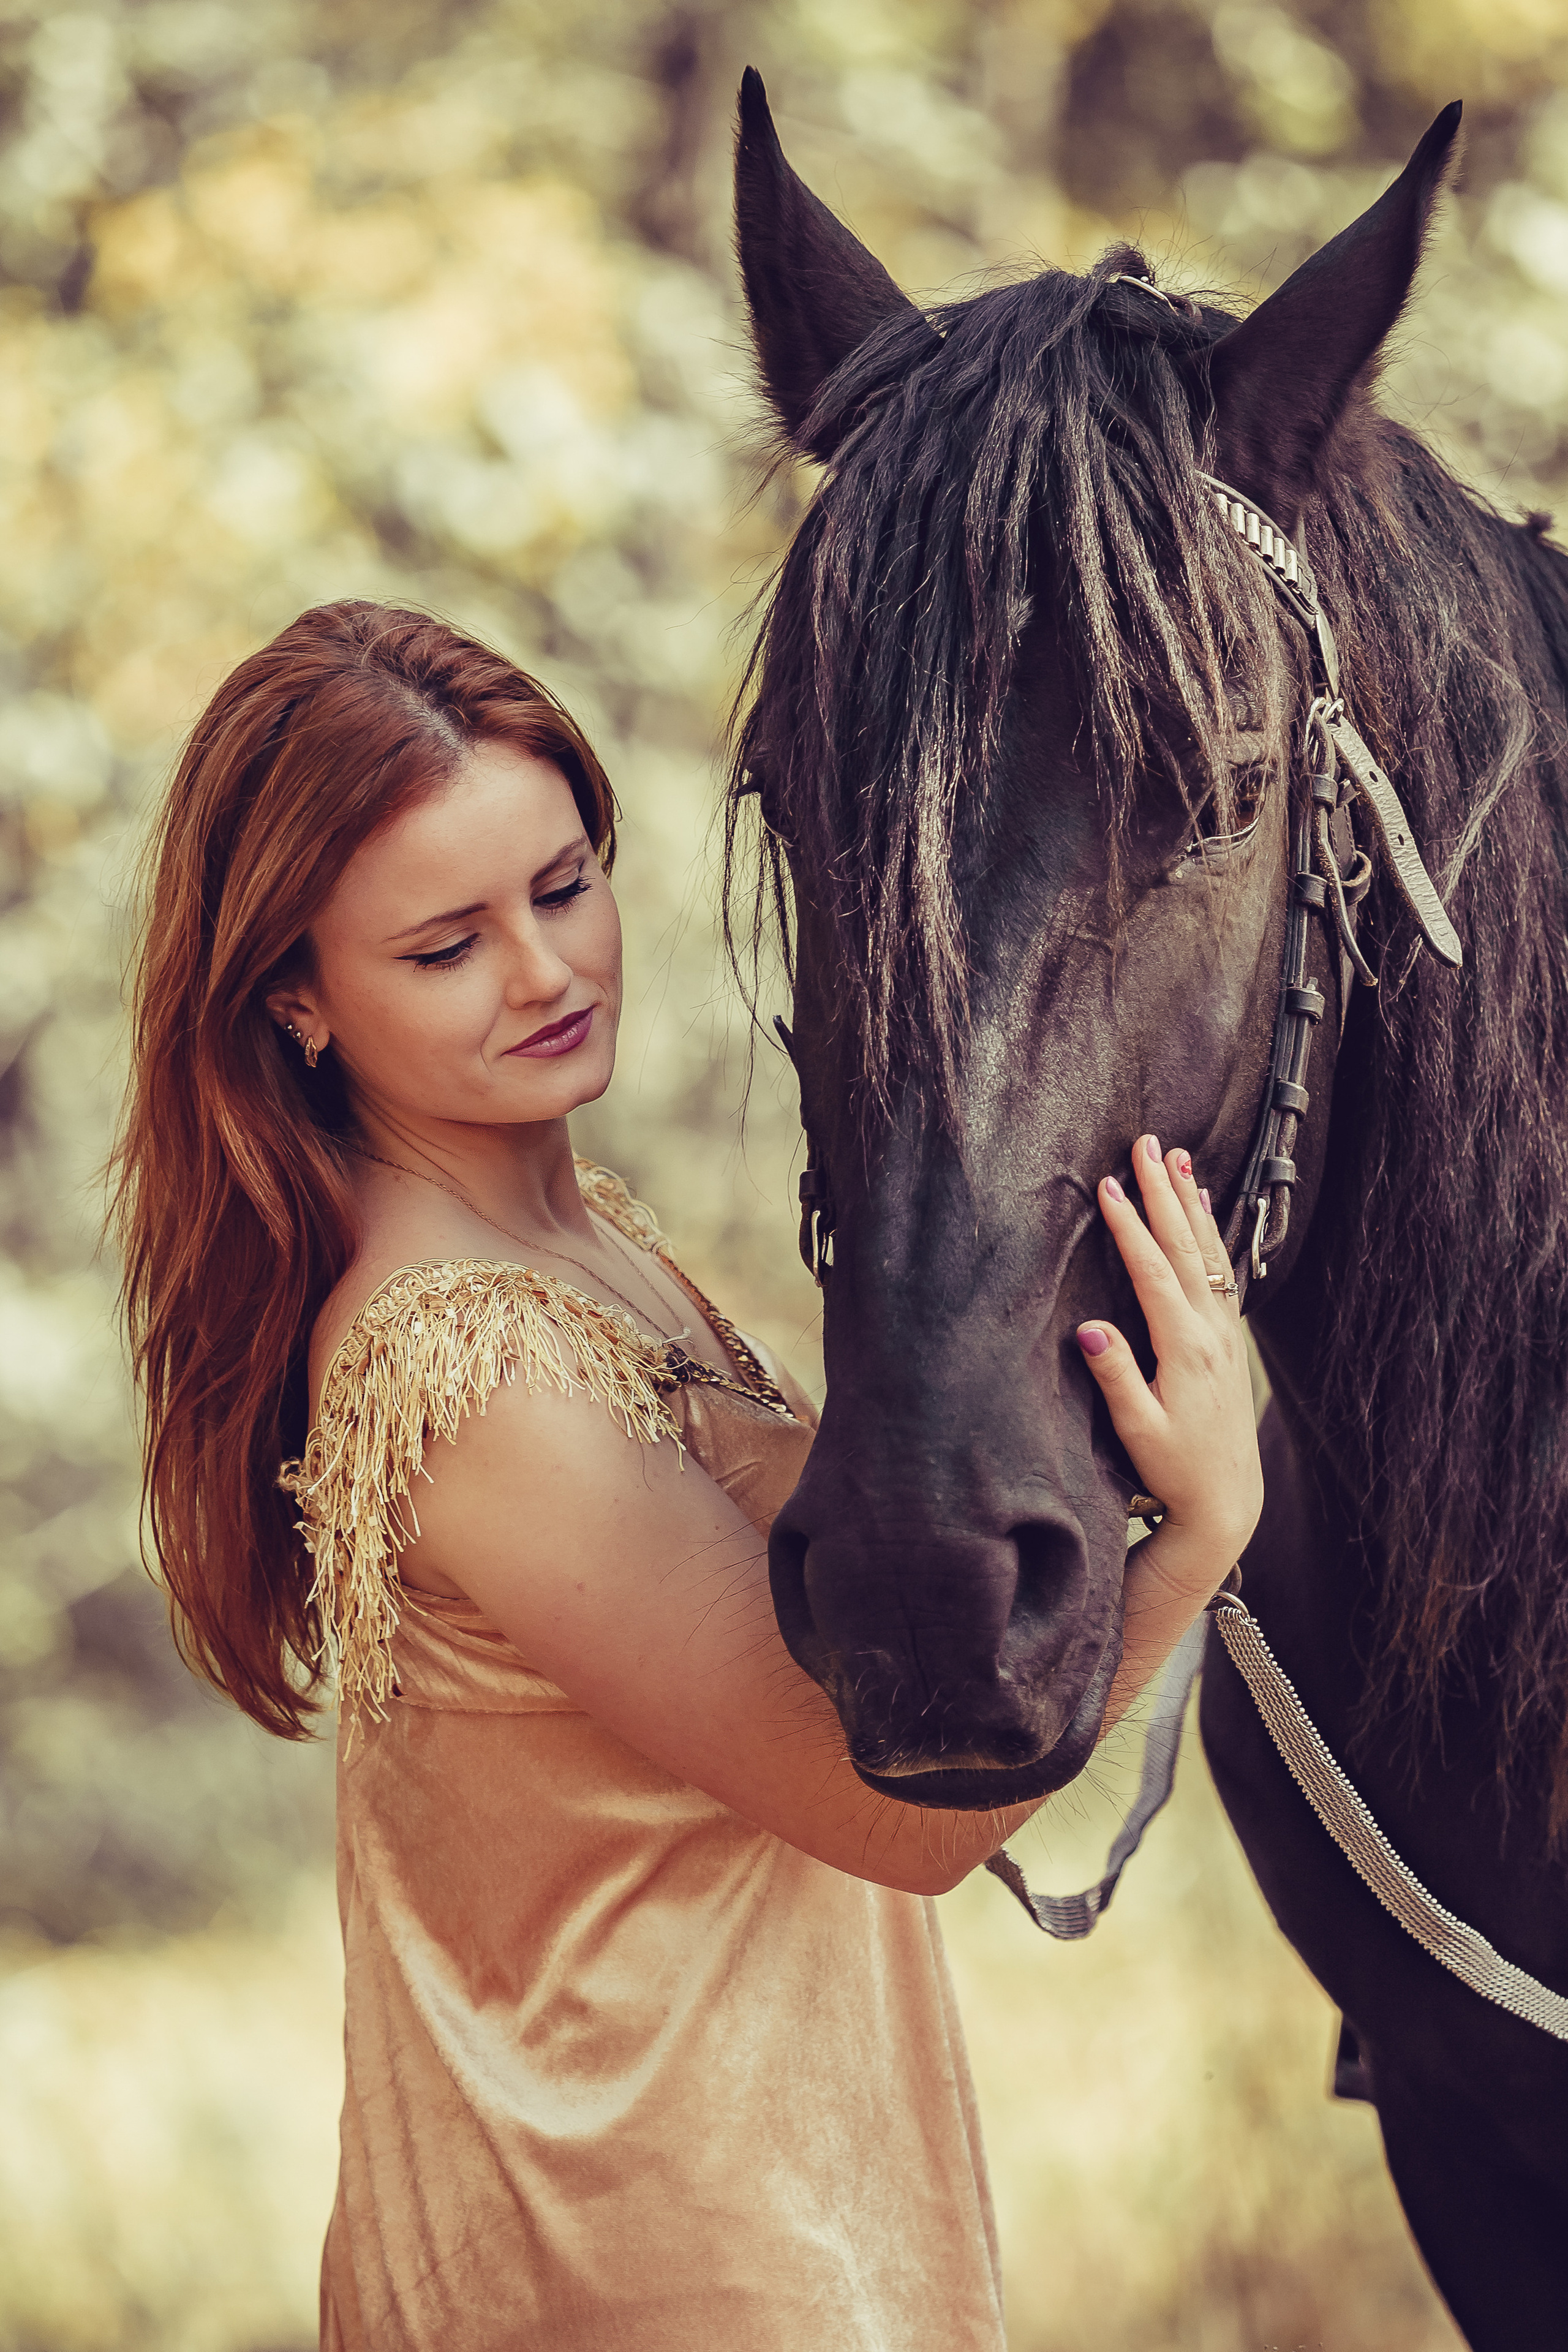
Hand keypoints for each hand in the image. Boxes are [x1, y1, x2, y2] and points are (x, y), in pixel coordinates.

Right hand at [1077, 1136, 1262, 1607]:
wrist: (1227, 1499)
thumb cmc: (1174, 1470)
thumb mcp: (1136, 1430)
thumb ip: (1114, 1378)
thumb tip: (1089, 1327)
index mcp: (1185, 1349)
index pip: (1153, 1272)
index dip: (1129, 1227)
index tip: (1108, 1185)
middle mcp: (1211, 1333)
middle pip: (1185, 1248)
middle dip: (1163, 1194)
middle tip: (1148, 1145)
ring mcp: (1224, 1334)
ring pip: (1207, 1254)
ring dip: (1190, 1204)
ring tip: (1179, 1160)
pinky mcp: (1228, 1342)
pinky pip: (1220, 1272)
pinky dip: (1210, 1235)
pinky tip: (1202, 1213)